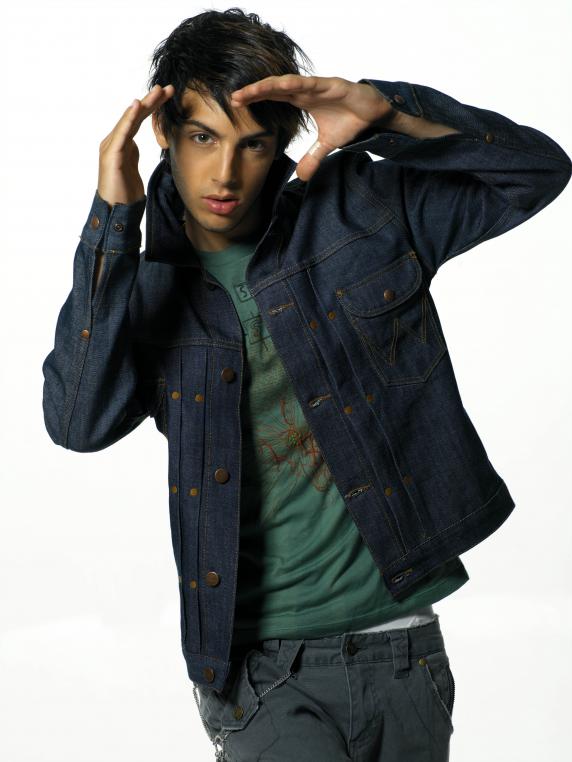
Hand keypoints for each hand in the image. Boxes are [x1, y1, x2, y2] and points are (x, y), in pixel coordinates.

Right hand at [97, 84, 174, 206]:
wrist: (116, 211)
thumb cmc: (124, 192)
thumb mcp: (132, 168)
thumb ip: (133, 154)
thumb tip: (136, 145)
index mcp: (121, 143)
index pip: (138, 120)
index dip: (152, 106)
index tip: (168, 95)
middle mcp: (114, 141)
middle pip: (134, 116)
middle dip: (151, 101)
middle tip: (167, 87)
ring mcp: (111, 146)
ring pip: (129, 120)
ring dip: (144, 105)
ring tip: (157, 92)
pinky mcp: (111, 155)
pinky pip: (122, 133)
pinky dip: (129, 119)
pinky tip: (137, 106)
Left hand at [229, 75, 392, 181]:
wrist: (375, 115)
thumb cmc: (350, 121)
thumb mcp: (327, 144)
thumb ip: (312, 157)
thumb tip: (302, 176)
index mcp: (302, 99)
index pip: (273, 96)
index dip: (255, 99)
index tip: (235, 104)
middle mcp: (307, 89)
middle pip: (274, 88)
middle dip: (254, 92)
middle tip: (233, 98)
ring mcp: (319, 85)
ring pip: (288, 82)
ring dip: (268, 86)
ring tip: (250, 91)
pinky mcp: (334, 85)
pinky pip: (312, 83)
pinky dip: (297, 83)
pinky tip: (281, 84)